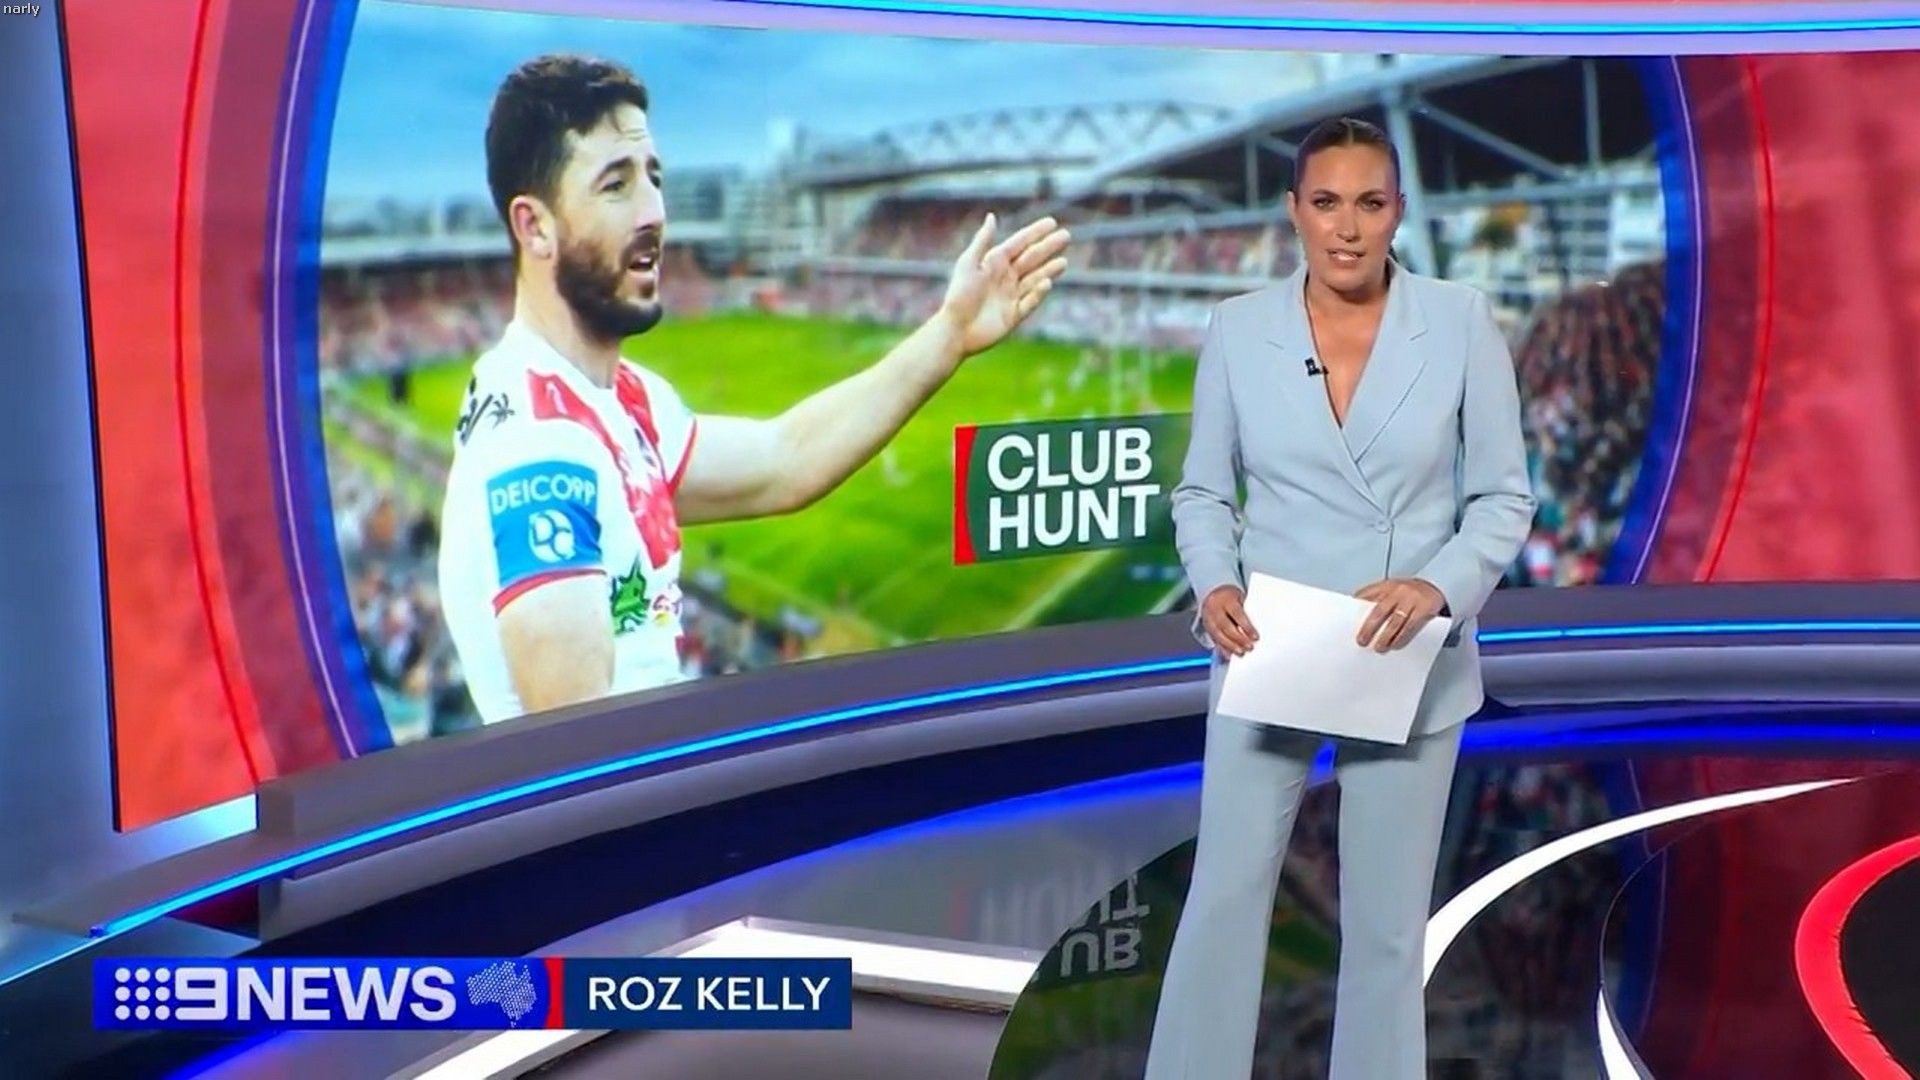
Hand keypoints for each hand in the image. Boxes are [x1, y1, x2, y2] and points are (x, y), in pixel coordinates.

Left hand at [939, 213, 1070, 356]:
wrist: (955, 330)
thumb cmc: (958, 295)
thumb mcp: (969, 264)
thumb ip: (982, 241)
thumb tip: (992, 216)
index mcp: (994, 263)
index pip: (1019, 243)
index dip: (1035, 232)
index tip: (1052, 222)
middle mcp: (1005, 278)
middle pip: (1031, 259)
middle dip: (1048, 248)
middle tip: (1066, 236)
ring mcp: (1011, 296)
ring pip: (1035, 279)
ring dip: (1049, 269)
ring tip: (1063, 262)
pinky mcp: (1014, 315)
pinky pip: (1030, 302)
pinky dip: (1039, 293)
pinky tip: (1048, 282)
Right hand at [1201, 584, 1258, 657]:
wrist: (1213, 592)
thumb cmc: (1230, 597)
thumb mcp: (1240, 598)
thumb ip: (1245, 611)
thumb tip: (1255, 628)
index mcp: (1225, 599)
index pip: (1236, 614)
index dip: (1246, 627)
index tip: (1255, 637)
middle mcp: (1214, 609)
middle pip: (1226, 626)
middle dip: (1238, 639)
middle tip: (1249, 647)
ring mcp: (1208, 618)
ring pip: (1218, 635)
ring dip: (1230, 646)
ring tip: (1241, 653)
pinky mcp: (1206, 626)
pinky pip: (1213, 639)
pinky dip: (1221, 648)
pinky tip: (1229, 654)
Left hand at [1354, 577, 1446, 653]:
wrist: (1437, 585)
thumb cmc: (1410, 591)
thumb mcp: (1392, 588)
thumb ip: (1377, 598)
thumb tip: (1358, 615)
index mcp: (1386, 585)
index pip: (1366, 595)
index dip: (1356, 608)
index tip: (1347, 622)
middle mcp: (1397, 591)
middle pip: (1379, 612)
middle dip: (1369, 628)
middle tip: (1362, 641)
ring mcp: (1410, 599)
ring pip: (1394, 621)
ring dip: (1385, 637)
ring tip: (1378, 647)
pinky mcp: (1423, 609)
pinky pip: (1410, 626)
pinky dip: (1401, 637)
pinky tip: (1395, 644)